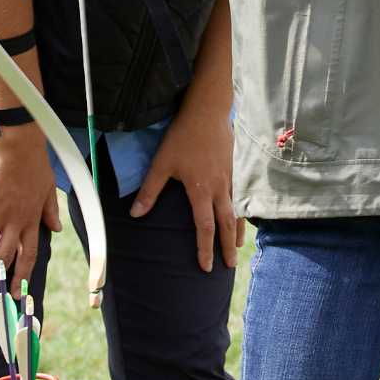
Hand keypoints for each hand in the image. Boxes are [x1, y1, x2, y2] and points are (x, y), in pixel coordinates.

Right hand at [0, 125, 63, 298]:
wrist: (21, 141)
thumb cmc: (35, 162)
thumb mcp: (48, 188)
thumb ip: (50, 211)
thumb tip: (57, 229)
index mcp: (31, 219)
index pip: (28, 254)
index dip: (22, 275)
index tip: (17, 293)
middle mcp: (15, 220)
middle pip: (3, 256)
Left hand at [130, 101, 241, 271]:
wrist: (207, 112)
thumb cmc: (182, 138)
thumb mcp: (162, 164)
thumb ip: (150, 190)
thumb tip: (135, 215)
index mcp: (201, 190)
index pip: (204, 227)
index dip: (205, 248)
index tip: (206, 266)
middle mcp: (220, 188)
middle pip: (225, 224)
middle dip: (227, 246)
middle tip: (229, 265)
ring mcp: (232, 178)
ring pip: (238, 211)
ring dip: (237, 231)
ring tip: (238, 246)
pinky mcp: (238, 168)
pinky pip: (243, 196)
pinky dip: (243, 211)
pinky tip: (243, 216)